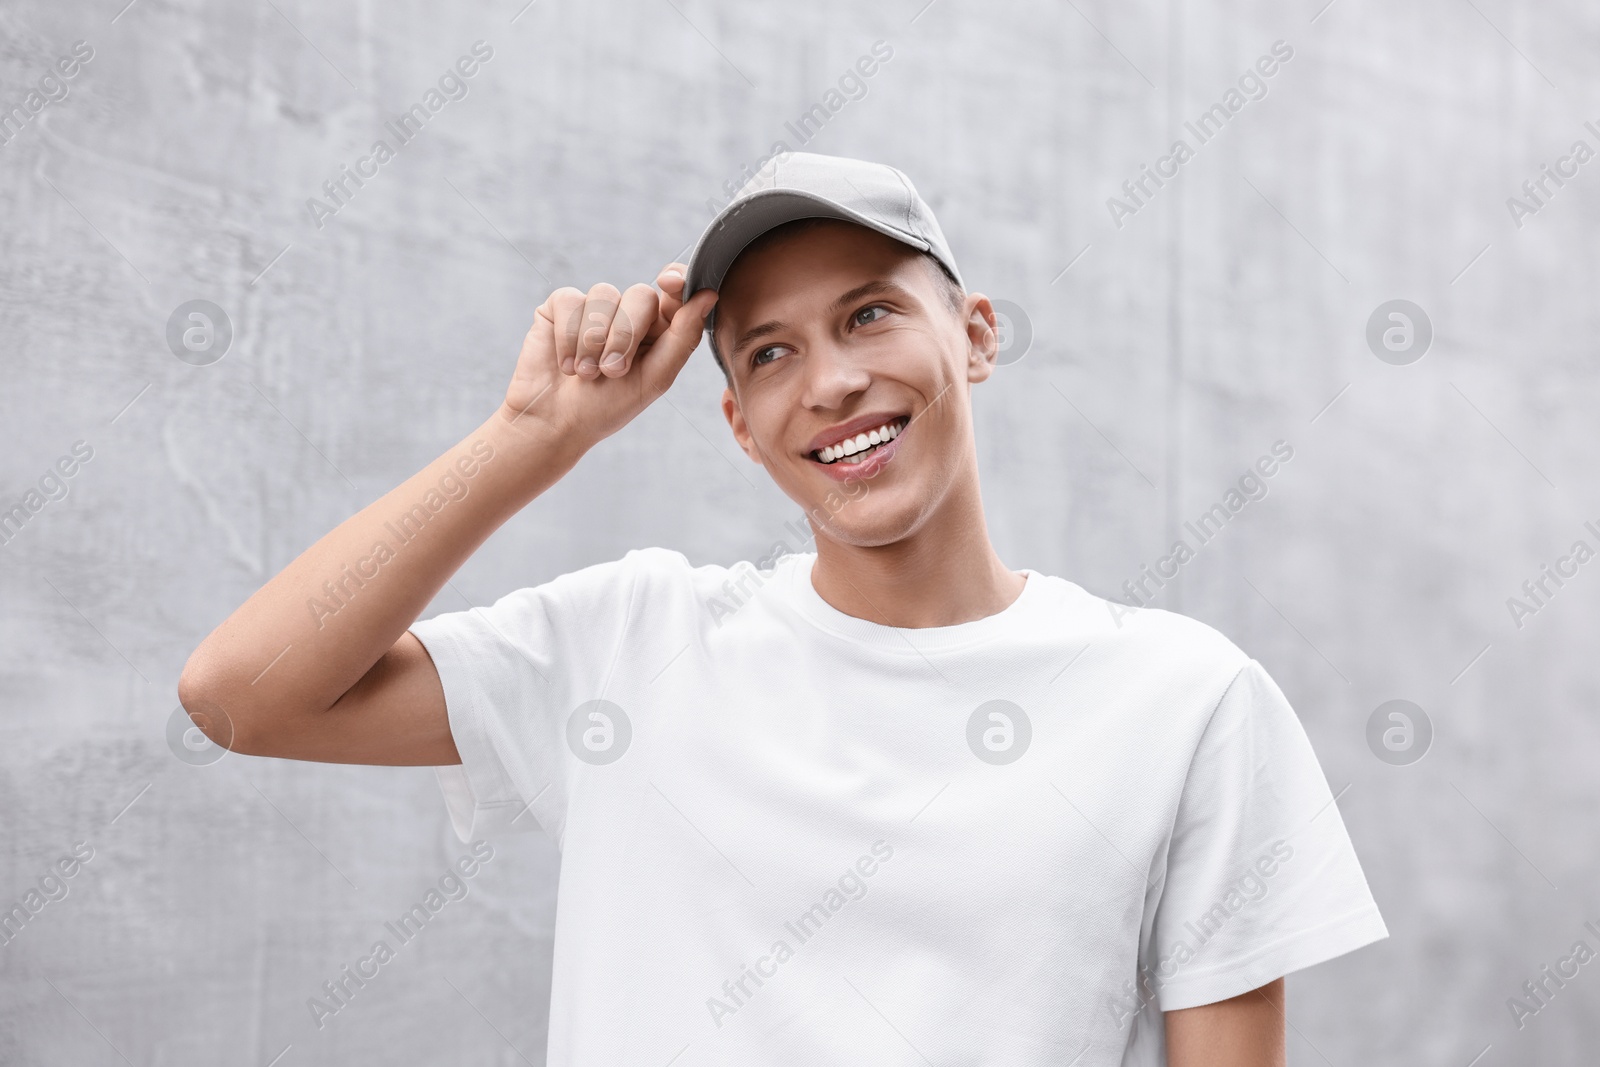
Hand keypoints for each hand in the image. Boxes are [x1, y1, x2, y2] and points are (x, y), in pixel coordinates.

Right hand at [500, 262, 716, 447]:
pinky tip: (566, 365)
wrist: (555, 423)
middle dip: (627, 333)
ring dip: (594, 341)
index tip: (669, 283)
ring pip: (605, 294)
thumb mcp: (655, 378)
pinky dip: (569, 337)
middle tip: (613, 371)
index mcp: (658, 331)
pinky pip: (571, 299)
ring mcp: (594, 308)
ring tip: (586, 374)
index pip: (675, 291)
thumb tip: (709, 294)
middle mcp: (628, 314)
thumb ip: (683, 336)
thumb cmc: (607, 407)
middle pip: (641, 294)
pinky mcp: (561, 306)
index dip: (676, 281)